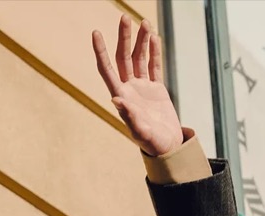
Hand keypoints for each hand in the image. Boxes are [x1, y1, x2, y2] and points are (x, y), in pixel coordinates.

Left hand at [93, 15, 182, 156]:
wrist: (168, 148)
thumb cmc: (153, 144)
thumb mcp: (141, 132)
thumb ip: (130, 116)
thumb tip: (116, 99)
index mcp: (122, 98)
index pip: (107, 70)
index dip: (101, 52)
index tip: (95, 33)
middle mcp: (130, 90)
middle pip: (123, 58)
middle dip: (124, 38)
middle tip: (124, 17)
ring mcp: (143, 88)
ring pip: (139, 58)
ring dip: (141, 41)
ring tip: (145, 22)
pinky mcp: (157, 90)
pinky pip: (154, 66)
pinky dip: (154, 52)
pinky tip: (154, 37)